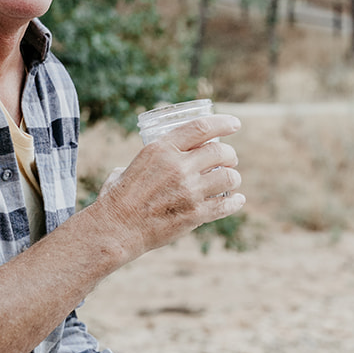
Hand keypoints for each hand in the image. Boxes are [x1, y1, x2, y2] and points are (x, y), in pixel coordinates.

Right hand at [93, 114, 244, 258]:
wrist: (116, 229)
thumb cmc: (117, 198)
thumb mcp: (129, 166)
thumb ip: (149, 161)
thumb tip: (155, 162)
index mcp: (161, 149)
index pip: (201, 128)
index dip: (222, 123)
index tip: (234, 125)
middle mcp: (178, 167)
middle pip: (220, 152)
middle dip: (230, 154)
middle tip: (230, 159)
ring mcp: (189, 191)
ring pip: (228, 177)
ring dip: (233, 177)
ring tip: (231, 180)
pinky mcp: (195, 214)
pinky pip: (225, 205)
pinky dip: (235, 201)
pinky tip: (237, 199)